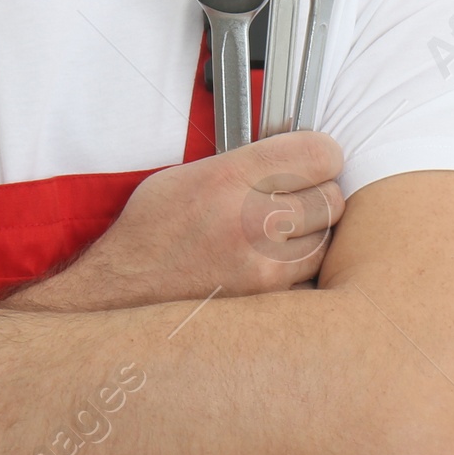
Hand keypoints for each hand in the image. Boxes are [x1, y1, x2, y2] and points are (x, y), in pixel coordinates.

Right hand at [20, 131, 344, 310]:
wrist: (122, 294)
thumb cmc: (150, 233)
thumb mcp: (184, 177)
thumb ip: (242, 163)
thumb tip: (290, 154)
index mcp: (229, 178)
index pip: (320, 154)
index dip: (321, 155)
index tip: (314, 160)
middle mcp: (252, 220)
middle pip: (331, 197)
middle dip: (318, 193)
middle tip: (298, 197)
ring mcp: (264, 265)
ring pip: (327, 238)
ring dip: (313, 233)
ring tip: (284, 231)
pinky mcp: (268, 300)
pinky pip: (310, 276)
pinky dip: (301, 268)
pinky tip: (275, 262)